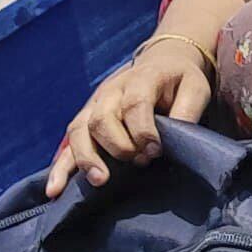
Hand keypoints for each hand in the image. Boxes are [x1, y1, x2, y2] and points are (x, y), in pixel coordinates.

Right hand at [45, 34, 212, 196]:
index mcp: (141, 78)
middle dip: (118, 146)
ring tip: (100, 180)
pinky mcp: (86, 119)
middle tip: (139, 162)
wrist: (162, 61)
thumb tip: (177, 141)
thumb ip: (187, 111)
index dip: (142, 130)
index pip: (134, 104)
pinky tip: (55, 190)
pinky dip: (60, 167)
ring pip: (79, 130)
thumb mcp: (196, 87)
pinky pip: (68, 142)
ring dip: (87, 158)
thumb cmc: (181, 79)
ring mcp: (95, 104)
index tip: (155, 151)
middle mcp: (112, 90)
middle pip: (101, 119)